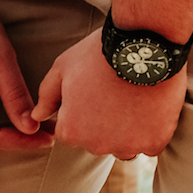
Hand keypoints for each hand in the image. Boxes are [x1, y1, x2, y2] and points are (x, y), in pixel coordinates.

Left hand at [32, 29, 186, 160]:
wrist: (143, 45)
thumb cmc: (98, 55)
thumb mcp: (63, 68)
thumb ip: (47, 96)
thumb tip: (37, 116)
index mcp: (71, 130)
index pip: (70, 132)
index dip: (80, 112)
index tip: (92, 93)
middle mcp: (97, 145)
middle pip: (96, 141)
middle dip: (101, 125)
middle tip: (112, 95)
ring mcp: (127, 146)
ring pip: (123, 147)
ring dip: (126, 133)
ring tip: (132, 101)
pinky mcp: (155, 143)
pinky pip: (150, 145)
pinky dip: (151, 132)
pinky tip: (150, 108)